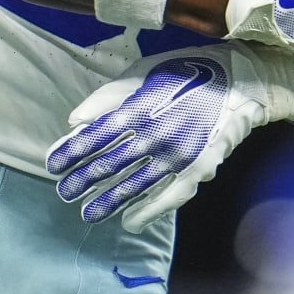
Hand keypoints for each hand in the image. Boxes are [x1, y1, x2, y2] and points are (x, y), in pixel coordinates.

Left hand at [45, 42, 293, 232]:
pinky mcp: (198, 167)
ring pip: (134, 185)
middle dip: (82, 181)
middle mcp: (154, 133)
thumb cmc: (186, 71)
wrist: (240, 79)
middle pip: (109, 164)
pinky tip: (129, 222)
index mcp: (138, 107)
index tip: (53, 165)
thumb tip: (74, 119)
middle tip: (64, 194)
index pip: (93, 137)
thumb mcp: (144, 72)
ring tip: (88, 214)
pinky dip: (148, 211)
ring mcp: (177, 153)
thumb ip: (108, 96)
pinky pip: (168, 196)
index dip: (70, 153)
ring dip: (108, 201)